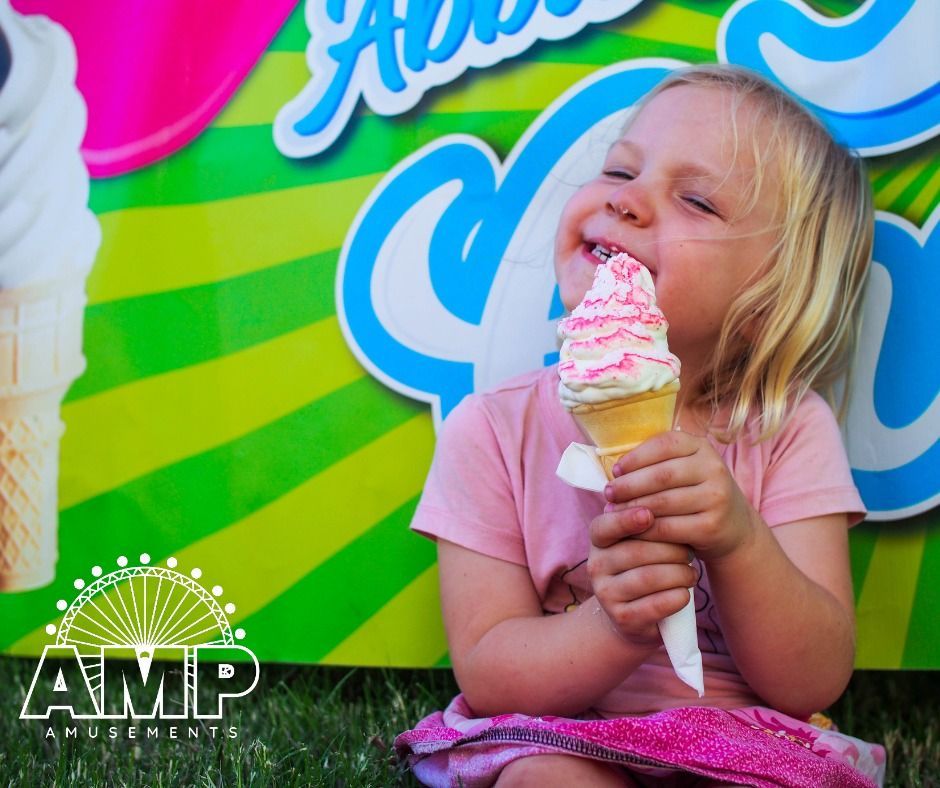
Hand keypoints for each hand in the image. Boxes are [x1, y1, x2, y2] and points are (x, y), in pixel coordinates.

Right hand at [587, 506, 696, 646]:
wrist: (632, 615)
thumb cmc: (644, 566)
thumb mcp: (638, 541)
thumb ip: (648, 521)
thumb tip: (666, 500)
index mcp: (598, 541)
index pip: (604, 526)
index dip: (626, 520)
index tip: (649, 514)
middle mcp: (595, 566)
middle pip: (636, 551)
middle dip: (671, 550)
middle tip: (690, 552)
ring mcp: (606, 594)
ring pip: (648, 578)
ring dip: (678, 574)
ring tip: (691, 573)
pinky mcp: (623, 618)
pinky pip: (655, 605)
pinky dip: (677, 597)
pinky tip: (685, 594)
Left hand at [605, 430, 757, 561]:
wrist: (734, 527)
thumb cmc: (696, 493)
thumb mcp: (685, 469)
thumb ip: (658, 462)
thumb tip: (615, 469)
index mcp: (702, 447)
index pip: (664, 444)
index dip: (636, 457)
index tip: (615, 470)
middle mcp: (713, 469)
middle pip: (661, 475)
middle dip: (629, 485)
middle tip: (608, 493)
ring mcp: (716, 498)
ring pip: (663, 503)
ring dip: (632, 508)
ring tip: (613, 512)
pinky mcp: (712, 526)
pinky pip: (668, 528)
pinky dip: (645, 530)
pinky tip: (631, 531)